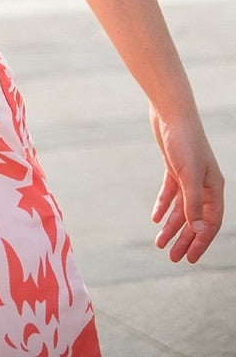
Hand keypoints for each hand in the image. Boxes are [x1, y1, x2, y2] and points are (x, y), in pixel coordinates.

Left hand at [150, 105, 223, 262]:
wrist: (171, 112)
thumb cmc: (184, 141)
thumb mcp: (188, 175)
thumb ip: (193, 203)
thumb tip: (198, 230)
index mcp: (214, 187)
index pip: (210, 222)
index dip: (200, 241)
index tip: (189, 258)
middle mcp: (203, 183)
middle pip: (195, 218)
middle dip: (184, 238)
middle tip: (172, 257)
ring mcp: (189, 175)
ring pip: (181, 207)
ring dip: (171, 225)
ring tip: (159, 242)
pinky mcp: (174, 166)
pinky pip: (170, 192)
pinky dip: (163, 205)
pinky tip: (155, 217)